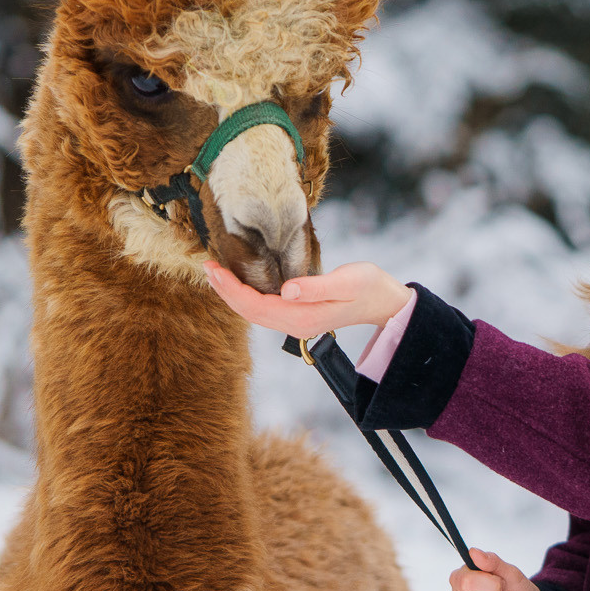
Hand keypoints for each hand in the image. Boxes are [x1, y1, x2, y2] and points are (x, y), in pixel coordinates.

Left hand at [203, 259, 412, 340]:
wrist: (383, 301)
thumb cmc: (368, 287)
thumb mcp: (346, 282)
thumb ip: (316, 287)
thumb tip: (287, 290)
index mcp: (301, 317)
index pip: (255, 305)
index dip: (231, 289)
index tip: (214, 269)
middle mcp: (294, 323)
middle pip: (248, 311)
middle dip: (225, 291)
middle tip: (206, 267)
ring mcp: (295, 321)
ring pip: (253, 311)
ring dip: (232, 293)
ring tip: (215, 273)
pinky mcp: (297, 313)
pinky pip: (262, 307)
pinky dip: (246, 294)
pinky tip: (239, 282)